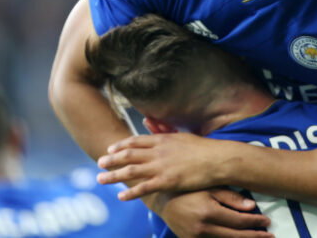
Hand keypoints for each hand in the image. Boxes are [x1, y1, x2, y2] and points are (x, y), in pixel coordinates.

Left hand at [97, 133, 235, 198]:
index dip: (120, 146)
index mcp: (162, 139)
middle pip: (128, 155)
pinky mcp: (167, 181)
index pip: (135, 141)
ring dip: (113, 175)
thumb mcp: (181, 135)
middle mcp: (158, 152)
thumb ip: (163, 129)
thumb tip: (148, 120)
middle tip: (99, 164)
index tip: (109, 149)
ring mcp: (161, 166)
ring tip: (100, 179)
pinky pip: (144, 187)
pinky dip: (130, 192)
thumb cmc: (203, 148)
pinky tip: (120, 196)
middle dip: (111, 159)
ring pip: (131, 170)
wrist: (217, 159)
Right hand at [150, 189, 272, 237]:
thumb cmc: (187, 188)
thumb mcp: (209, 187)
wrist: (161, 199)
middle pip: (235, 237)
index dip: (255, 222)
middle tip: (270, 236)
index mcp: (208, 212)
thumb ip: (230, 197)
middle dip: (254, 237)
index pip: (238, 221)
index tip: (267, 222)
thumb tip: (252, 206)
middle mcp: (202, 229)